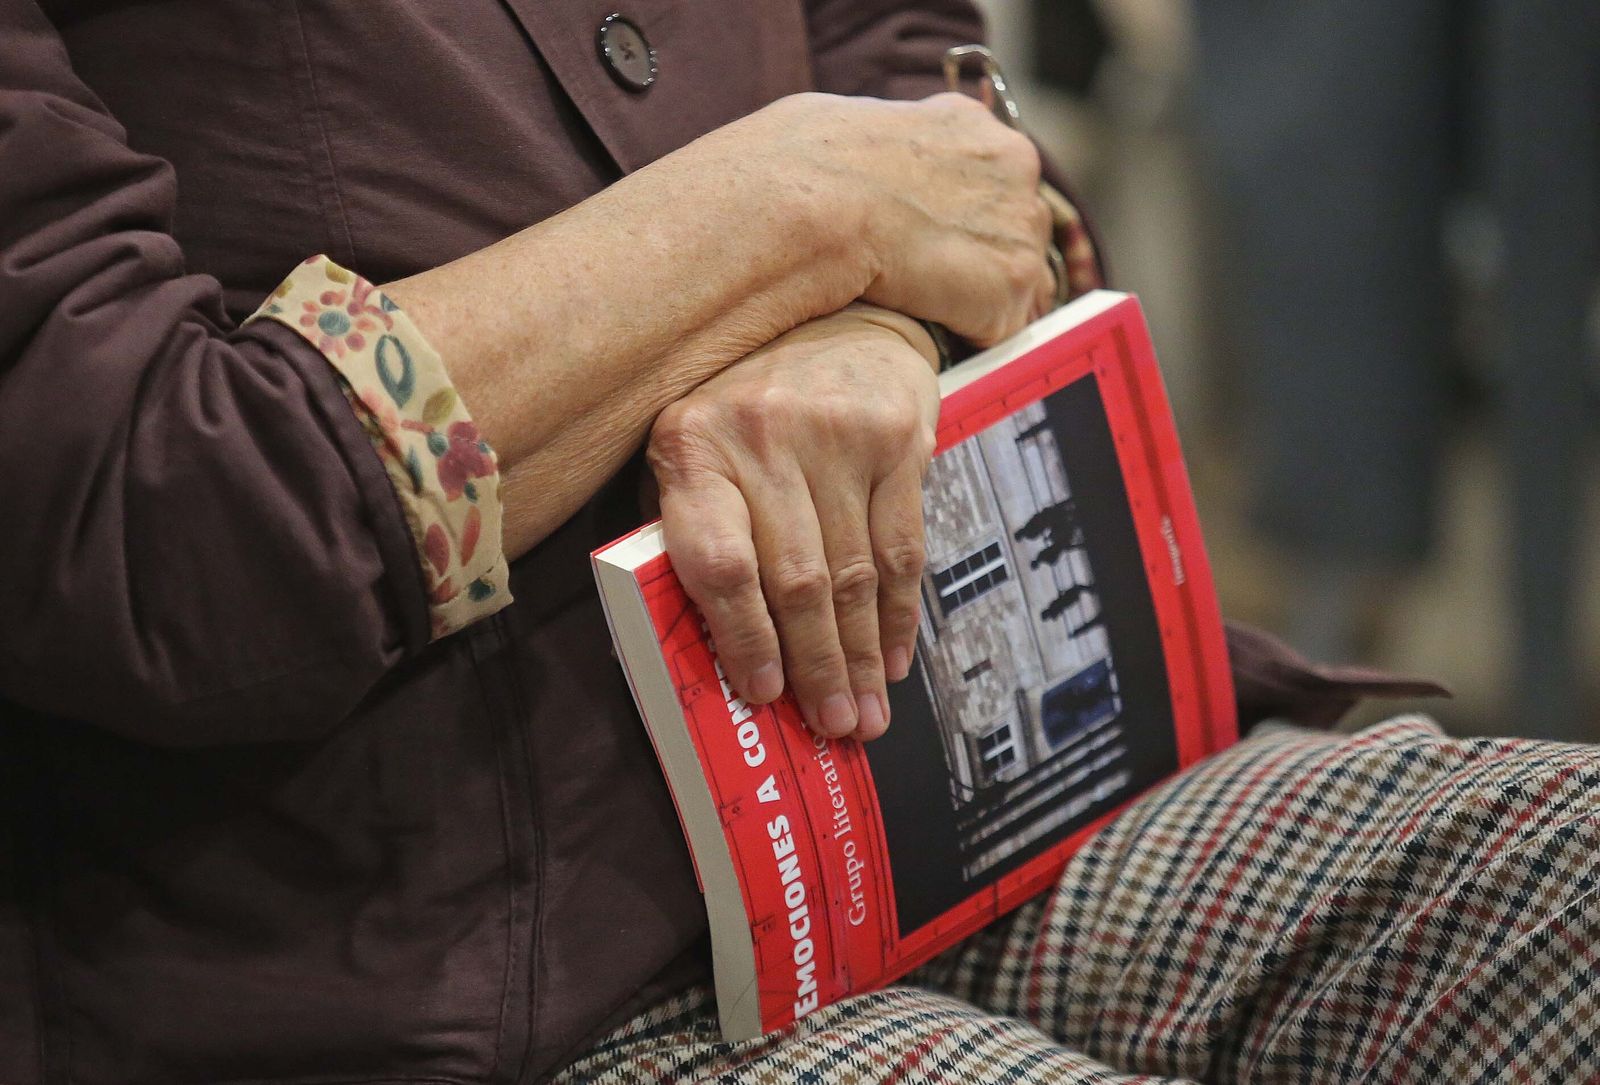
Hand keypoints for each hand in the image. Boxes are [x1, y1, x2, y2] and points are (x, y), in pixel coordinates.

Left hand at [647, 306, 940, 740]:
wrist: (830, 313)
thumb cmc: (742, 405)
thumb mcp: (689, 451)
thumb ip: (693, 532)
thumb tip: (714, 653)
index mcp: (692, 446)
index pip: (719, 561)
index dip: (744, 637)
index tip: (764, 695)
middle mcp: (763, 436)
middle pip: (797, 579)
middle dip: (817, 667)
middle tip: (834, 728)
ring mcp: (836, 433)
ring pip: (853, 574)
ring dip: (860, 656)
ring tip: (865, 714)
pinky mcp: (897, 437)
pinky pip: (902, 546)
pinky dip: (899, 614)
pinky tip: (893, 658)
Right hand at [705, 92, 1057, 346]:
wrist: (810, 204)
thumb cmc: (800, 170)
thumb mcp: (842, 131)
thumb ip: (884, 153)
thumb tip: (870, 172)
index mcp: (965, 123)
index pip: (986, 180)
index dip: (957, 220)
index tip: (926, 244)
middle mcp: (1009, 162)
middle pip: (1013, 228)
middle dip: (976, 260)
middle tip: (923, 284)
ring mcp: (1019, 221)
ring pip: (1011, 279)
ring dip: (972, 301)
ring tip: (916, 306)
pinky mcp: (1013, 280)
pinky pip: (1000, 325)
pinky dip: (967, 335)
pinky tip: (923, 325)